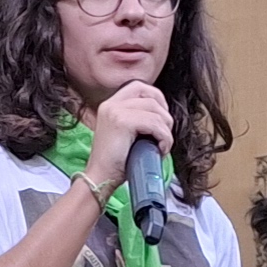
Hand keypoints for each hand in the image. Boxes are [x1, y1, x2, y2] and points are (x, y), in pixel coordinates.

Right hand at [82, 80, 168, 194]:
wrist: (100, 179)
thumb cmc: (115, 163)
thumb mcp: (125, 134)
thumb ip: (138, 119)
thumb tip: (162, 117)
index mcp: (110, 105)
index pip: (139, 87)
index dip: (157, 98)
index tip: (161, 118)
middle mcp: (111, 104)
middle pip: (151, 95)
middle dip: (165, 115)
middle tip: (164, 133)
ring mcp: (115, 111)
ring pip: (156, 112)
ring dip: (166, 131)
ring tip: (161, 146)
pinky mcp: (122, 122)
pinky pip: (155, 124)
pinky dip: (164, 137)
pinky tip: (160, 149)